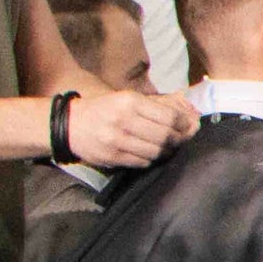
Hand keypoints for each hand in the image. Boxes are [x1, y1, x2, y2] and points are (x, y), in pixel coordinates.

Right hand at [66, 88, 194, 169]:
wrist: (69, 125)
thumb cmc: (104, 110)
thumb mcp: (126, 99)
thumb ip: (155, 106)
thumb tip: (189, 115)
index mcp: (129, 102)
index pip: (169, 117)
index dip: (186, 124)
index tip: (193, 126)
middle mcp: (123, 120)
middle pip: (165, 136)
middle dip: (181, 139)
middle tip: (186, 140)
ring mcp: (116, 140)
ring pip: (156, 151)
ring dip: (168, 151)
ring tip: (170, 148)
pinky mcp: (112, 157)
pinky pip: (142, 162)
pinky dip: (152, 159)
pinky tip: (152, 154)